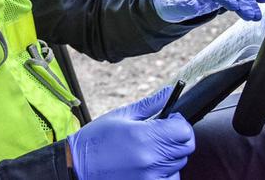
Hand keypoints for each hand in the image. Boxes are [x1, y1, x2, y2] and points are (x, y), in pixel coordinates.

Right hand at [66, 87, 194, 179]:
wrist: (78, 166)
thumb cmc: (97, 139)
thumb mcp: (121, 115)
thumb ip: (150, 104)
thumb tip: (169, 93)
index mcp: (143, 135)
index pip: (183, 130)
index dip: (180, 122)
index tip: (171, 119)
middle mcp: (150, 157)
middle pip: (186, 147)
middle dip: (178, 136)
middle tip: (163, 131)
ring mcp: (150, 176)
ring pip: (179, 163)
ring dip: (171, 154)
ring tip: (152, 148)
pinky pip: (171, 179)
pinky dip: (167, 171)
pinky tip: (151, 164)